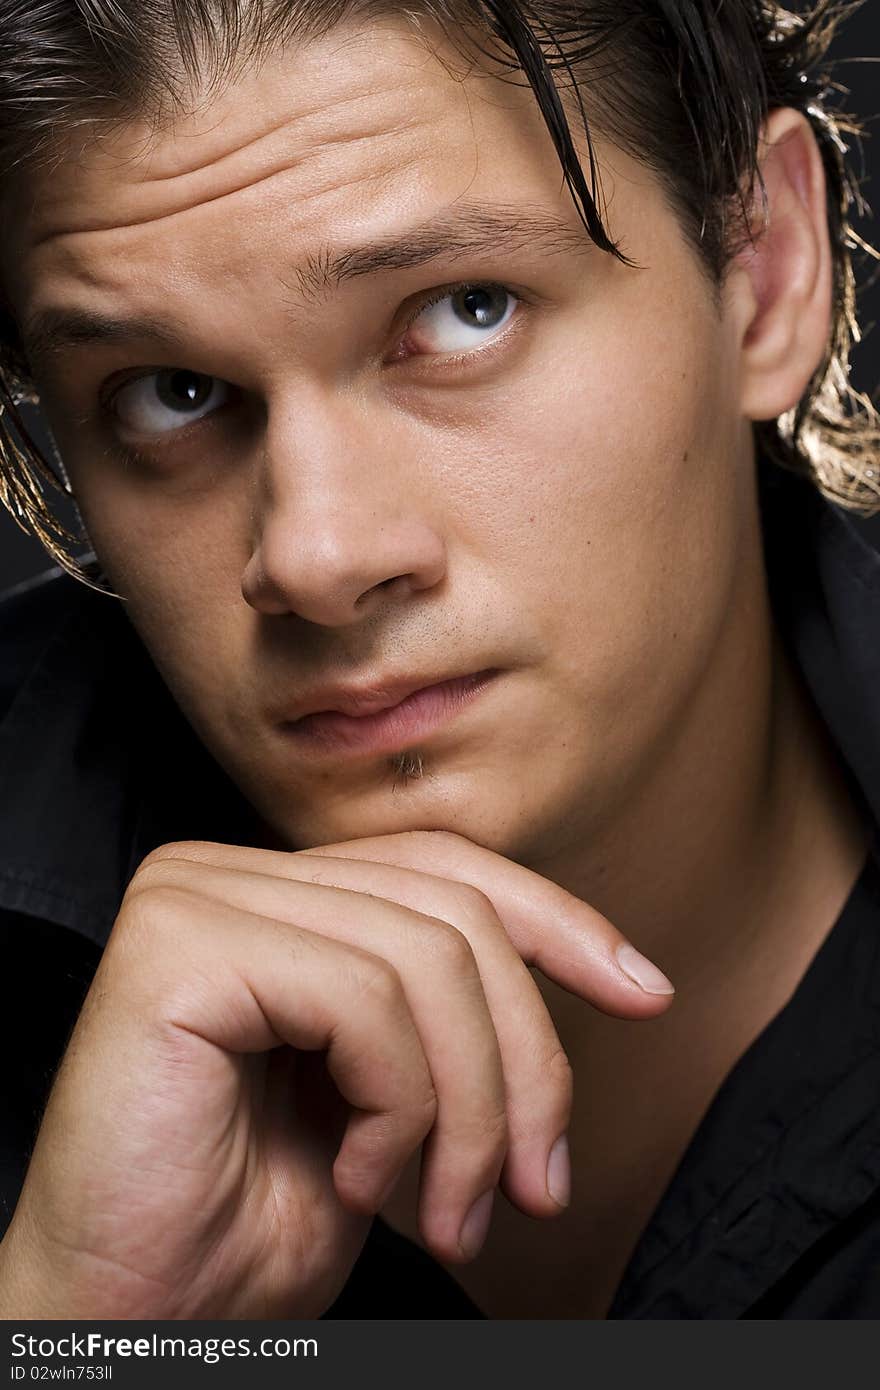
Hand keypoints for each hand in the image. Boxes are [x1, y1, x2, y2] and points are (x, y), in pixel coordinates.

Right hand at [0, 830, 672, 1319]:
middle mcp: (229, 872)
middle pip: (453, 916)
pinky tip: (355, 1174)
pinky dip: (397, 1104)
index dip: (559, 922)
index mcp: (277, 893)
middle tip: (535, 1187)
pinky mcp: (178, 945)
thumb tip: (611, 967)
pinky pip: (362, 997)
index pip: (447, 867)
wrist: (135, 1320)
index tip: (646, 993)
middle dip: (525, 1063)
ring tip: (446, 1207)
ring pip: (427, 959)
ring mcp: (197, 896)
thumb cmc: (252, 1221)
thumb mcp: (398, 1097)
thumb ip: (455, 1009)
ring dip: (471, 1110)